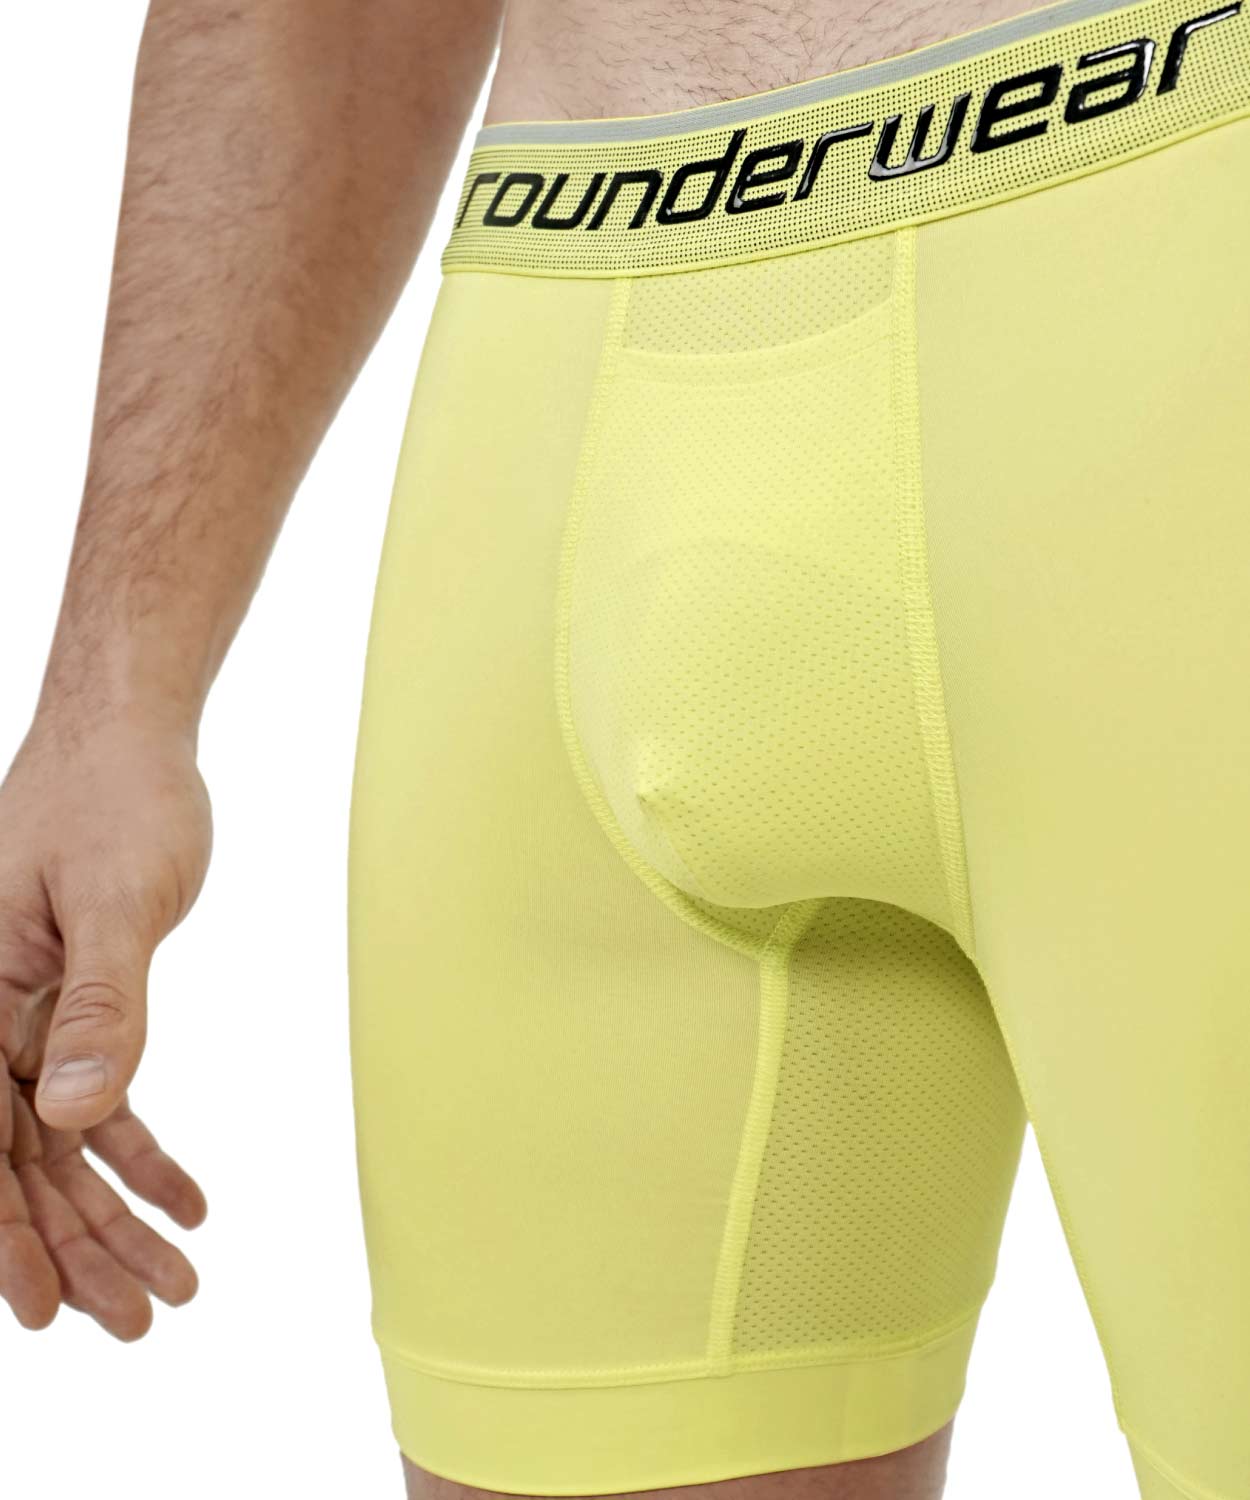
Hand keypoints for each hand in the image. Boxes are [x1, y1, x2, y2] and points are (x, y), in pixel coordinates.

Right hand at [0, 711, 212, 1331]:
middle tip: (141, 1319)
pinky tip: (189, 1198)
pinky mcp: (73, 1007)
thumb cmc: (112, 800)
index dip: (6, 1235)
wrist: (129, 742)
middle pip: (20, 1162)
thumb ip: (95, 1007)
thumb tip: (71, 1116)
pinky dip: (141, 1152)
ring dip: (113, 1216)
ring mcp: (24, 1018)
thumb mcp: (111, 900)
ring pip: (61, 1145)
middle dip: (75, 1248)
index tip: (45, 1312)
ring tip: (174, 1284)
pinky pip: (99, 1098)